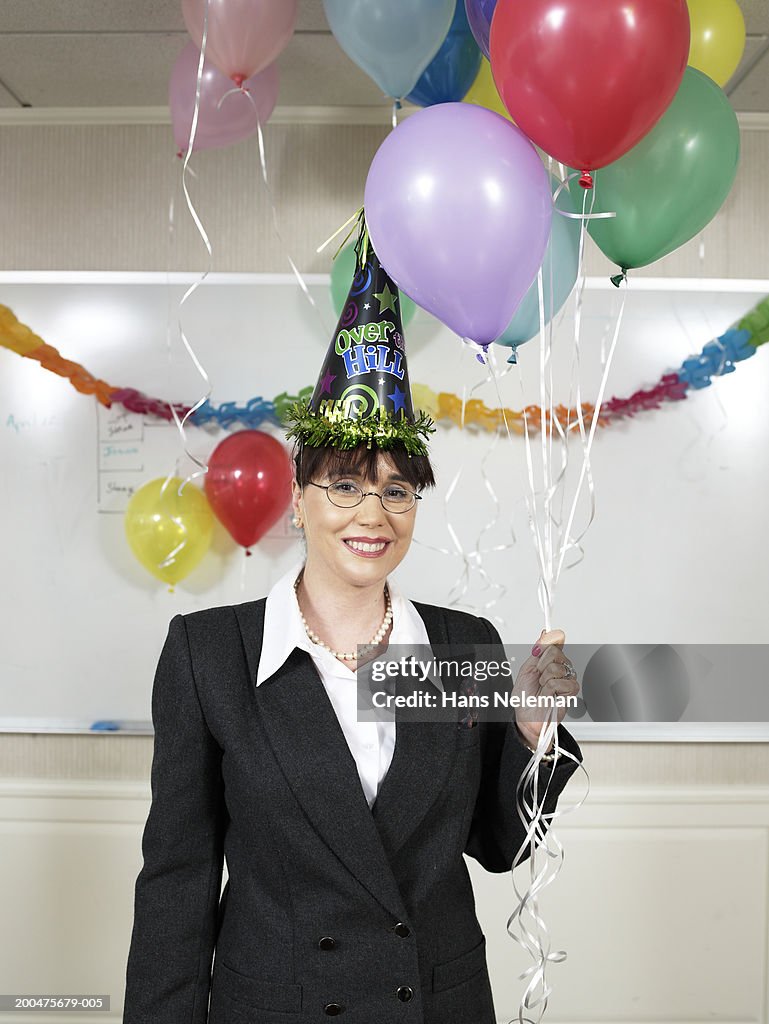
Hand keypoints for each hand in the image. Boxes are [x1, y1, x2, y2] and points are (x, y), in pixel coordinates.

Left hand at [511, 628, 579, 752]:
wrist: (527, 716)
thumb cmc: (525, 697)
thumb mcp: (527, 669)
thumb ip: (538, 651)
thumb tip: (544, 633)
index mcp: (548, 661)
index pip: (555, 643)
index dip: (551, 638)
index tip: (549, 631)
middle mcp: (560, 667)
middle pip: (554, 652)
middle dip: (541, 665)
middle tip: (538, 677)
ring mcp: (567, 678)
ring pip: (556, 667)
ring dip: (545, 679)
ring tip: (543, 688)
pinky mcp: (572, 691)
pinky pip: (561, 681)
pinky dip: (551, 689)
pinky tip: (550, 695)